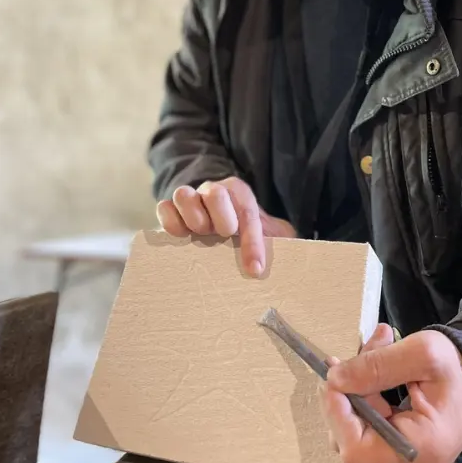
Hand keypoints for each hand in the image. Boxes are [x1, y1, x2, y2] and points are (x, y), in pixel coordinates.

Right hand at [156, 176, 295, 276]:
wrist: (222, 226)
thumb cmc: (248, 235)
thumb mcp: (272, 234)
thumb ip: (282, 239)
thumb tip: (297, 256)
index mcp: (240, 196)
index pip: (249, 214)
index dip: (253, 242)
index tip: (255, 269)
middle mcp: (214, 193)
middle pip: (215, 193)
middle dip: (221, 216)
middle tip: (225, 234)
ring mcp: (190, 201)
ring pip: (184, 194)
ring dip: (192, 216)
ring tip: (200, 233)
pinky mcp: (171, 213)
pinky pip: (164, 208)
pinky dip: (169, 221)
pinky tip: (179, 237)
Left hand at [320, 329, 461, 462]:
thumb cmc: (459, 367)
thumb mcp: (421, 353)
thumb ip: (376, 365)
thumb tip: (335, 378)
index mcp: (423, 449)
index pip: (356, 449)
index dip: (336, 413)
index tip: (333, 374)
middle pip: (351, 441)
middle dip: (346, 393)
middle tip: (358, 352)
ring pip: (356, 431)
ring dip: (356, 388)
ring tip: (377, 349)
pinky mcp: (401, 457)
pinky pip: (368, 430)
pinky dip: (366, 396)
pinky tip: (379, 367)